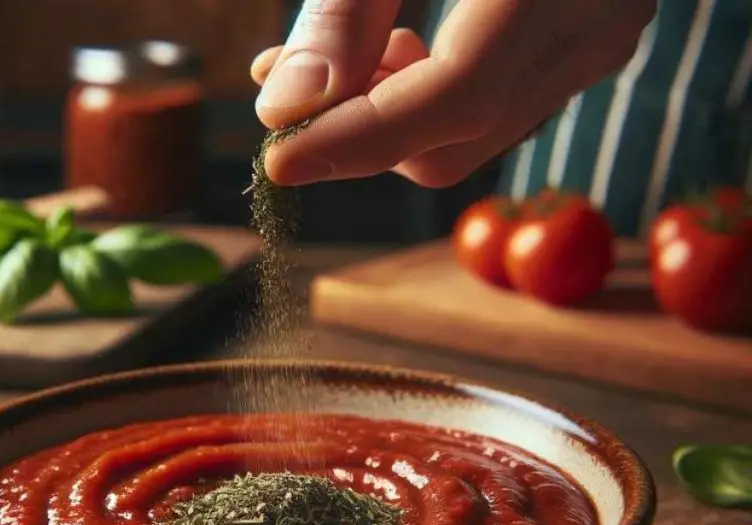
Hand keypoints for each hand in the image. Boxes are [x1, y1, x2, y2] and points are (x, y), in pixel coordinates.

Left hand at [251, 0, 655, 187]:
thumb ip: (345, 7)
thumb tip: (286, 109)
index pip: (455, 98)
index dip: (359, 140)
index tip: (278, 160)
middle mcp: (594, 24)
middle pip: (456, 139)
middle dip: (361, 133)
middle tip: (289, 90)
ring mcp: (595, 42)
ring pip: (471, 136)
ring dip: (388, 118)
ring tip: (337, 57)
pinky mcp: (581, 47)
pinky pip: (492, 108)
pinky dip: (427, 100)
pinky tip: (394, 46)